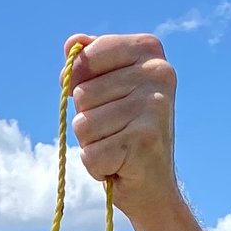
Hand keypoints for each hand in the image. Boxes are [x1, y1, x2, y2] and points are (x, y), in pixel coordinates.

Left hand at [66, 33, 179, 220]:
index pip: (88, 55)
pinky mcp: (144, 141)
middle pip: (81, 94)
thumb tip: (72, 43)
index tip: (101, 98)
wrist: (154, 187)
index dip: (80, 80)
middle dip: (88, 119)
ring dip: (91, 145)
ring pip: (82, 125)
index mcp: (150, 51)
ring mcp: (154, 106)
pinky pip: (91, 154)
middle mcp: (158, 73)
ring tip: (117, 147)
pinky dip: (97, 166)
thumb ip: (89, 62)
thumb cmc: (124, 132)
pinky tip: (119, 166)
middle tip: (115, 131)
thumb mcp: (107, 89)